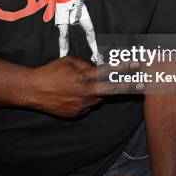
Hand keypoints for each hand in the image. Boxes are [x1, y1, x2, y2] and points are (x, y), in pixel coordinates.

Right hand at [24, 57, 141, 116]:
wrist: (32, 90)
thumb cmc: (49, 72)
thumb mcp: (68, 61)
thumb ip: (85, 65)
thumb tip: (94, 69)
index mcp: (85, 78)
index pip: (109, 72)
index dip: (124, 67)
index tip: (136, 64)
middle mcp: (86, 94)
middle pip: (112, 90)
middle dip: (128, 87)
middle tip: (142, 85)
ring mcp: (82, 106)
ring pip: (98, 98)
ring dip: (98, 92)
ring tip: (80, 85)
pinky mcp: (76, 114)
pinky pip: (87, 105)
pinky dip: (85, 99)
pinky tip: (71, 94)